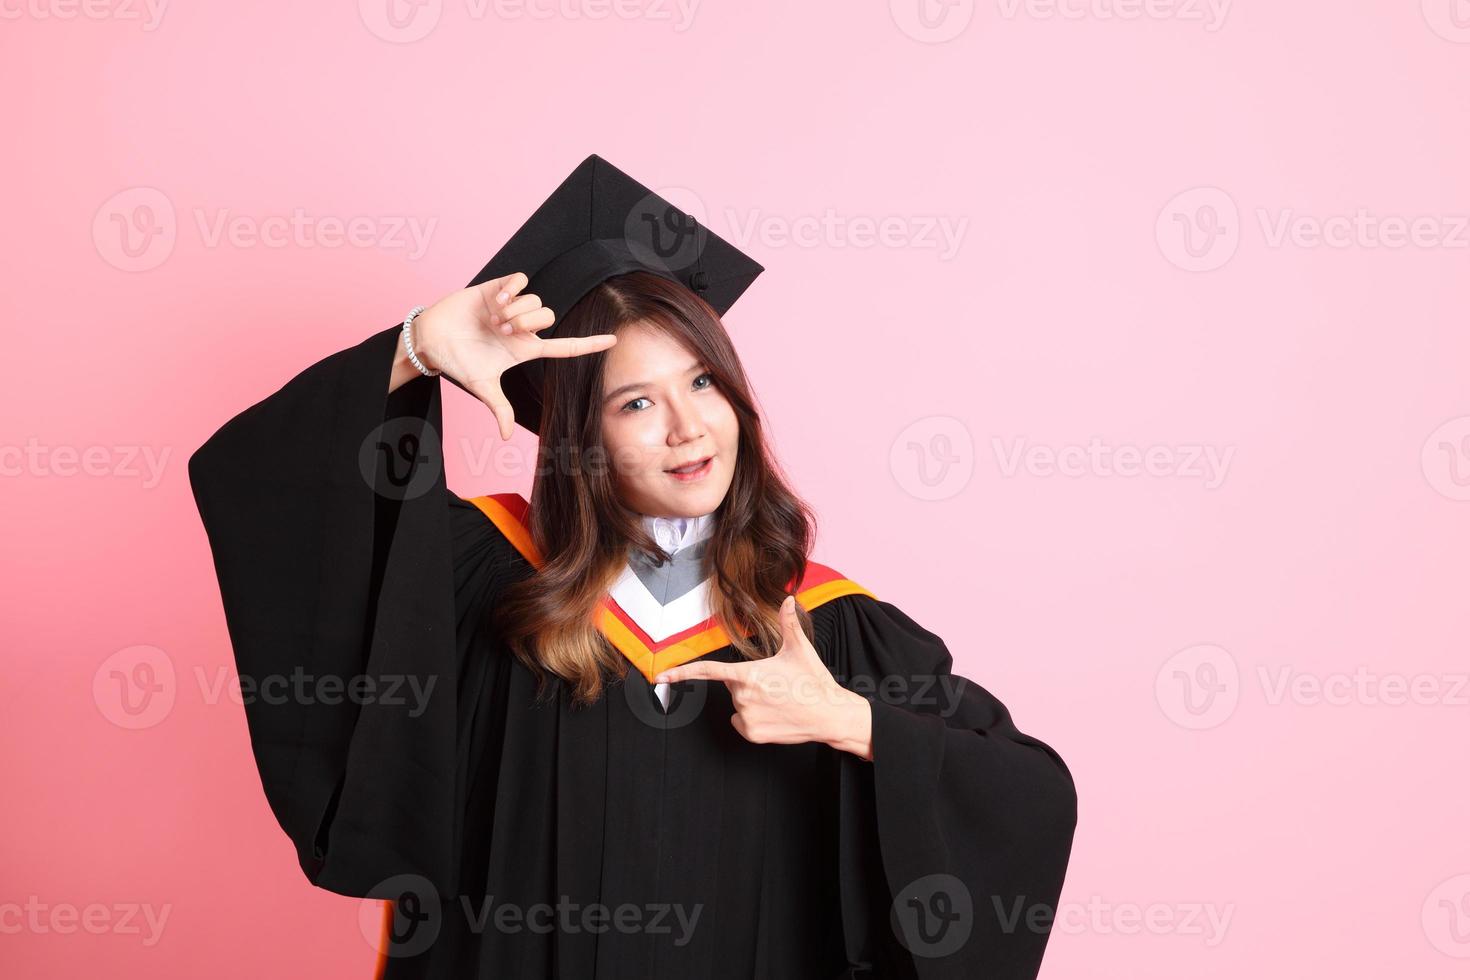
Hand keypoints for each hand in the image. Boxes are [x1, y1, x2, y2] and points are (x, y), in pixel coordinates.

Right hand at [410, 273, 617, 439]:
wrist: (432, 339)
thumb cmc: (457, 362)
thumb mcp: (481, 386)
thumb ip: (499, 408)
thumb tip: (506, 436)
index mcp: (525, 349)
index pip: (565, 347)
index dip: (589, 344)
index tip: (614, 340)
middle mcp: (523, 328)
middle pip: (549, 317)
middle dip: (527, 323)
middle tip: (502, 331)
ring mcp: (512, 307)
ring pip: (536, 300)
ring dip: (515, 310)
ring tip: (493, 319)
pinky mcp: (498, 289)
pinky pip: (521, 281)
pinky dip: (512, 290)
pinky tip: (495, 301)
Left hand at [655, 595, 873, 759]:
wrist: (829, 715)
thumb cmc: (814, 681)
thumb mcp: (800, 649)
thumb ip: (789, 622)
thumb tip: (788, 598)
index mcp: (748, 673)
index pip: (707, 671)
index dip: (681, 673)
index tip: (660, 677)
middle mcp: (742, 696)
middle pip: (732, 684)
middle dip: (747, 682)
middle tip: (775, 683)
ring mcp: (746, 717)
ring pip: (738, 704)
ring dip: (752, 701)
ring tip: (779, 700)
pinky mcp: (752, 733)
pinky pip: (742, 722)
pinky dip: (754, 719)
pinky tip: (775, 715)